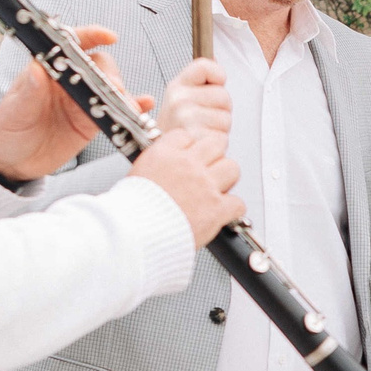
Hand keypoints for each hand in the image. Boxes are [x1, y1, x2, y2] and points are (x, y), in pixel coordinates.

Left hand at [0, 24, 131, 181]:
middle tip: (114, 89)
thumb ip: (27, 92)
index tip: (108, 36)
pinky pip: (114, 112)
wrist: (10, 162)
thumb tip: (36, 68)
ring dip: (124, 94)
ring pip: (110, 89)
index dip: (91, 36)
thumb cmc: (6, 130)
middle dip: (110, 74)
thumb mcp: (13, 111)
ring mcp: (81, 101)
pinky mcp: (91, 123)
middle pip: (98, 66)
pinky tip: (143, 108)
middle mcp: (68, 82)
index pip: (71, 44)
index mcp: (47, 70)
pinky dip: (132, 108)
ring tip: (130, 106)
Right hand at [127, 126, 240, 243]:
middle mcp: (187, 165)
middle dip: (213, 157)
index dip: (190, 147)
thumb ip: (157, 166)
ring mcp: (204, 185)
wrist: (135, 235)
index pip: (186, 135)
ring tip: (217, 191)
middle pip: (215, 144)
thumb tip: (167, 167)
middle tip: (208, 171)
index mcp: (164, 154)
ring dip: (227, 180)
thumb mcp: (137, 176)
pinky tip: (223, 213)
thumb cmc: (132, 212)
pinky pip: (238, 202)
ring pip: (231, 168)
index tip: (189, 157)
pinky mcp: (216, 208)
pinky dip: (233, 209)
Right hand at [159, 58, 229, 138]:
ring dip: (220, 129)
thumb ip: (200, 82)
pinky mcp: (195, 137)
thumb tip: (216, 61)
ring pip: (226, 118)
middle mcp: (179, 99)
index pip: (205, 66)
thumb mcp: (181, 99)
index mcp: (176, 86)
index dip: (218, 75)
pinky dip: (217, 144)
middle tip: (204, 121)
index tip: (215, 85)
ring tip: (202, 133)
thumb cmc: (177, 129)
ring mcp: (185, 118)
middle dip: (221, 110)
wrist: (163, 158)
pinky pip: (223, 137)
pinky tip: (201, 143)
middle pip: (224, 95)